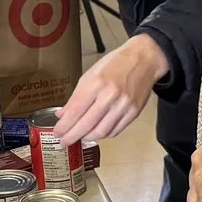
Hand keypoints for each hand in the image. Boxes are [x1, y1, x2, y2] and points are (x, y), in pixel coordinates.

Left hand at [50, 34, 169, 145]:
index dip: (65, 125)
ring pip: (101, 131)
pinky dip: (103, 135)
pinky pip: (115, 130)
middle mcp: (110, 95)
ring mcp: (124, 105)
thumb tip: (63, 114)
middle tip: (64, 141)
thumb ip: (76, 96)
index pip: (76, 111)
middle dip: (72, 136)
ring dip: (87, 137)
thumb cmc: (115, 64)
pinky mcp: (134, 112)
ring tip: (80, 137)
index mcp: (96, 83)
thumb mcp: (91, 74)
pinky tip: (96, 132)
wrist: (144, 59)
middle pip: (87, 124)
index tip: (57, 132)